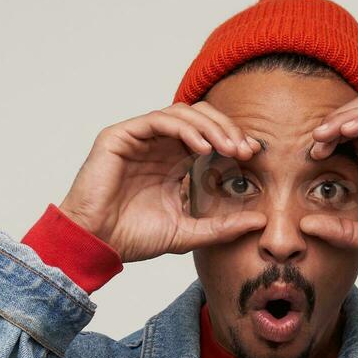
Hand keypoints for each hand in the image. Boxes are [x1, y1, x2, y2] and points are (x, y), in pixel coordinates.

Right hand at [58, 103, 265, 263]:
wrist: (96, 244)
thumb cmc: (133, 238)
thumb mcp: (188, 232)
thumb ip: (222, 227)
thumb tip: (261, 220)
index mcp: (173, 162)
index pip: (209, 137)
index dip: (233, 140)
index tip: (254, 155)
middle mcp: (158, 146)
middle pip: (200, 117)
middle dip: (227, 129)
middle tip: (245, 150)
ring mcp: (139, 138)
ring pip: (182, 113)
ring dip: (210, 126)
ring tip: (228, 147)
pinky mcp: (121, 136)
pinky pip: (158, 120)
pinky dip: (184, 128)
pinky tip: (201, 148)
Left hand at [300, 98, 357, 265]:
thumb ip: (342, 231)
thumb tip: (305, 225)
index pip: (348, 140)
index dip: (327, 141)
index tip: (310, 157)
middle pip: (356, 118)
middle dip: (331, 125)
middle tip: (314, 143)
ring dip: (346, 118)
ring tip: (326, 134)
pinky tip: (350, 130)